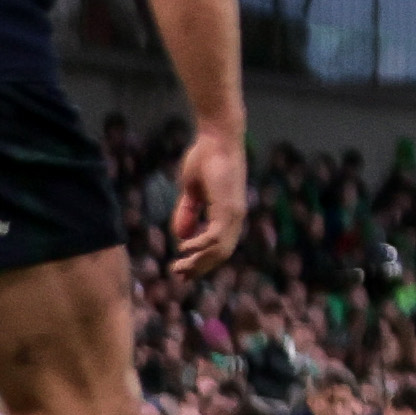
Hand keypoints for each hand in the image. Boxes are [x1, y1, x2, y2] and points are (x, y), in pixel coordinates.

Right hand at [169, 128, 247, 272]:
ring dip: (199, 261)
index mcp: (229, 214)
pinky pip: (216, 235)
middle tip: (179, 276)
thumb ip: (188, 213)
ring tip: (179, 267)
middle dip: (199, 267)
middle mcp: (235, 216)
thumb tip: (183, 237)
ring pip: (220, 248)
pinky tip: (184, 248)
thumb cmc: (205, 159)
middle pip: (221, 253)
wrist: (217, 138)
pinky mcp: (228, 205)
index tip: (183, 271)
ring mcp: (234, 212)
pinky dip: (201, 245)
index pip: (220, 246)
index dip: (202, 261)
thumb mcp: (192, 192)